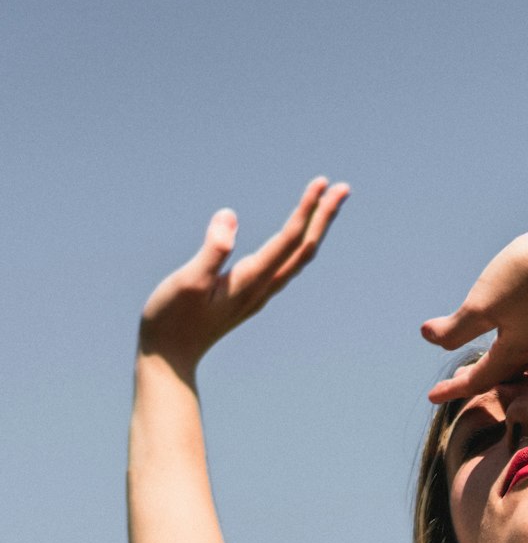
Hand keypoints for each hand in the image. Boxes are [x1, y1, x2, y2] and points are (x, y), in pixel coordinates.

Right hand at [138, 178, 349, 375]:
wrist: (169, 360)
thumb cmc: (171, 319)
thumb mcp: (188, 282)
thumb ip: (212, 251)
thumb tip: (230, 216)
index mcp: (250, 281)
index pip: (289, 240)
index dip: (306, 209)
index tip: (322, 182)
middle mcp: (262, 288)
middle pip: (303, 248)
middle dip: (324, 216)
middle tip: (344, 187)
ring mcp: (257, 295)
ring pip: (297, 258)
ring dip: (315, 230)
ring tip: (326, 204)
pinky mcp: (248, 297)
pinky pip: (284, 267)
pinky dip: (297, 246)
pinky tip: (296, 239)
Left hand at [420, 209, 527, 402]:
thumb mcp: (482, 304)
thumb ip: (455, 329)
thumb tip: (428, 337)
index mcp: (514, 352)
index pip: (478, 380)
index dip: (452, 388)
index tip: (432, 395)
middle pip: (504, 371)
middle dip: (479, 376)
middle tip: (458, 378)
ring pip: (526, 354)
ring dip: (504, 358)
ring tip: (491, 354)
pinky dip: (525, 338)